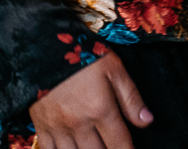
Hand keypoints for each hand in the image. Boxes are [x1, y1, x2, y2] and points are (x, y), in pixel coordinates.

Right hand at [27, 50, 150, 148]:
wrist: (44, 47)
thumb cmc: (84, 54)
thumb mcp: (114, 70)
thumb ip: (131, 98)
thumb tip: (147, 121)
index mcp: (100, 109)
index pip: (120, 144)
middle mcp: (79, 124)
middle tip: (114, 146)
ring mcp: (58, 128)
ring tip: (96, 147)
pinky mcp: (41, 127)